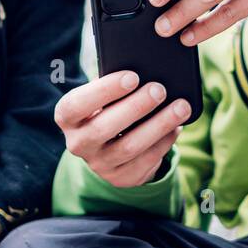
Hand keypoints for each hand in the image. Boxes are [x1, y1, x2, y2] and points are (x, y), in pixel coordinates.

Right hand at [54, 71, 187, 187]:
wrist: (107, 146)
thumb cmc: (106, 108)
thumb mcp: (101, 96)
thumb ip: (114, 85)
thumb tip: (146, 69)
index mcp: (67, 117)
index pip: (77, 105)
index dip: (104, 90)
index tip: (132, 76)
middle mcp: (77, 143)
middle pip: (105, 127)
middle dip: (136, 106)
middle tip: (159, 89)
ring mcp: (98, 164)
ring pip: (129, 146)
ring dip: (158, 125)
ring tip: (180, 107)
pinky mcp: (120, 177)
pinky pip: (145, 160)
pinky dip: (164, 141)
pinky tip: (176, 126)